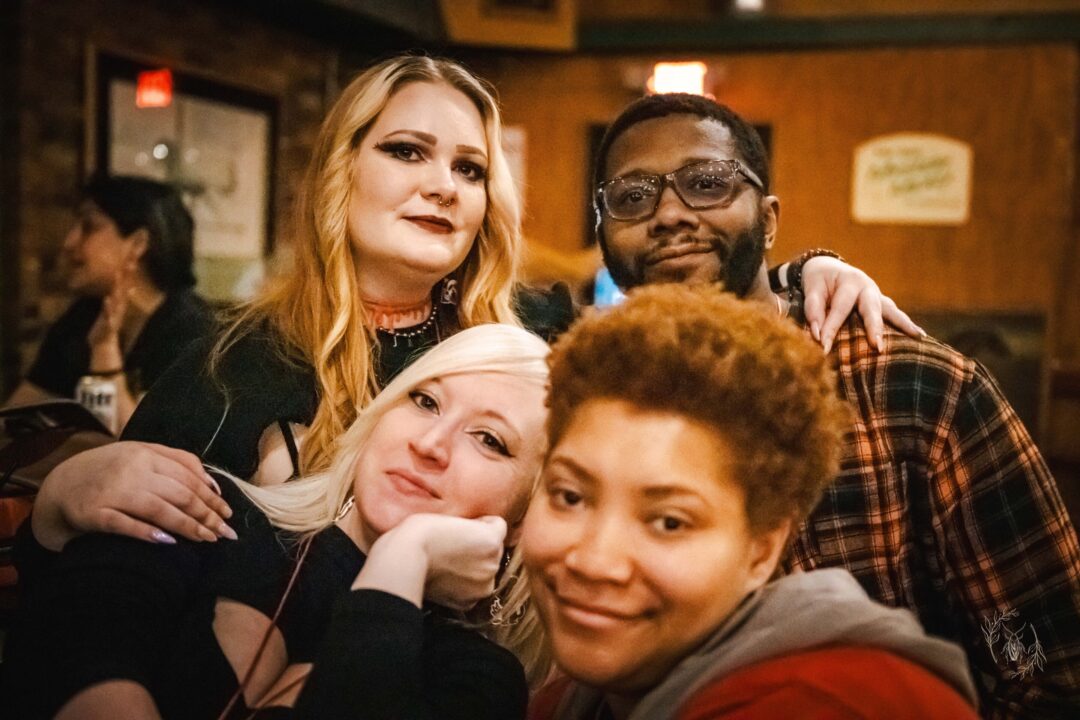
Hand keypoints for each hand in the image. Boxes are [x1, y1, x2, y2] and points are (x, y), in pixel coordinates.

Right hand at [32, 441, 234, 551]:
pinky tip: (170, 542)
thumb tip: (213, 484)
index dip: (211, 497)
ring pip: (159, 510)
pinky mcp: (93, 514)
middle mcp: (131, 470)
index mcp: (145, 454)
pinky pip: (125, 525)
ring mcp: (112, 492)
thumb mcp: (142, 455)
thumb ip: (179, 462)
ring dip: (188, 527)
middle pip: (179, 493)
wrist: (62, 485)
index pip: (188, 476)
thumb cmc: (111, 471)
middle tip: (225, 532)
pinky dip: (149, 534)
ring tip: (207, 539)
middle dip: (206, 515)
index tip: (228, 514)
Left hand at [87, 265, 132, 366]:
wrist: (104, 344)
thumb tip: (130, 286)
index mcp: (120, 300)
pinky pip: (109, 313)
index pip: (125, 281)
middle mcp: (120, 304)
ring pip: (118, 297)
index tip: (132, 252)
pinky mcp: (109, 323)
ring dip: (118, 287)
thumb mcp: (115, 307)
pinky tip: (108, 299)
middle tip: (132, 259)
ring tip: (118, 275)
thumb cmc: (108, 325)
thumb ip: (121, 296)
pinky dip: (109, 306)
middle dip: (127, 273)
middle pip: (124, 286)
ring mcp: (115, 313)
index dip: (129, 267)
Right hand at [353, 514, 505, 610]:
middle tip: (452, 545)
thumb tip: (483, 535)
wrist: (404, 560)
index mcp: (492, 539)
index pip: (497, 526)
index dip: (479, 524)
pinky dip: (463, 584)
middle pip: (493, 551)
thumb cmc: (422, 532)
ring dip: (472, 567)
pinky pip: (473, 589)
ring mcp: (483, 586)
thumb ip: (476, 528)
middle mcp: (493, 564)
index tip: (461, 527)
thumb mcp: (455, 517)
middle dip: (478, 548)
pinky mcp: (469, 602)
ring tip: (447, 561)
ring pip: (485, 570)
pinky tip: (446, 575)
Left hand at [800, 256, 924, 352]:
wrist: (829, 268)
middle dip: (874, 327)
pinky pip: (895, 315)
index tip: (823, 347)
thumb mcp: (812, 289)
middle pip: (872, 308)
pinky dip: (906, 325)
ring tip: (917, 337)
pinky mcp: (881, 304)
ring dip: (903, 325)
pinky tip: (920, 337)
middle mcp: (867, 287)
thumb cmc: (819, 281)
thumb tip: (817, 337)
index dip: (831, 327)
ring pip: (891, 310)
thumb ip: (813, 311)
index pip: (840, 308)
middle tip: (877, 346)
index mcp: (849, 281)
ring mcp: (877, 296)